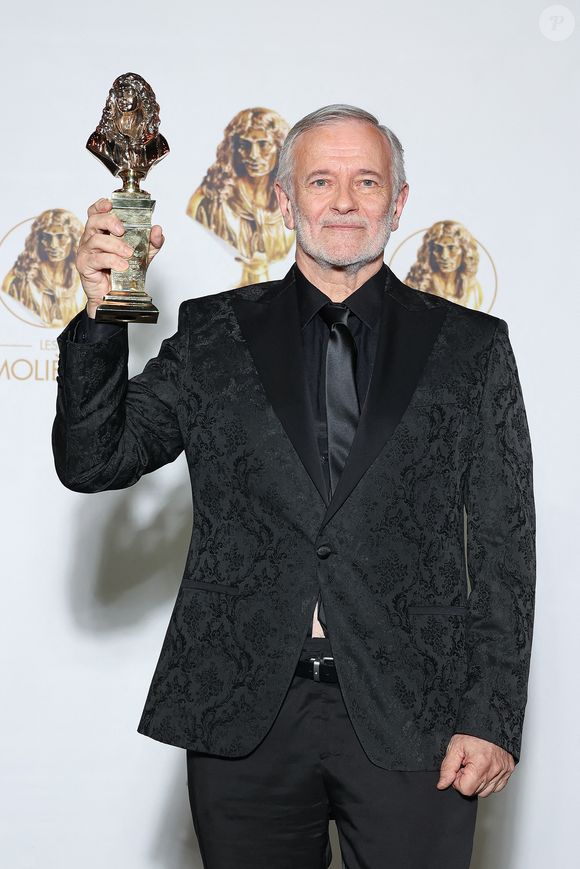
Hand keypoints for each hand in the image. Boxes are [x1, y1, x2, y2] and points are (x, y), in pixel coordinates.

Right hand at [76, 198, 163, 318]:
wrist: (114, 297)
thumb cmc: (122, 273)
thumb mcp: (141, 256)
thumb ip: (151, 243)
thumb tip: (157, 230)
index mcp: (101, 232)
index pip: (96, 212)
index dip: (101, 205)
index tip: (110, 204)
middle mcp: (91, 238)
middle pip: (94, 220)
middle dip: (109, 221)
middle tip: (123, 230)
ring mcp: (86, 251)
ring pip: (96, 239)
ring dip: (114, 245)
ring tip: (128, 253)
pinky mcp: (85, 265)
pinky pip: (96, 259)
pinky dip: (111, 260)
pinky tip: (122, 265)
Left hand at [437, 733, 514, 797]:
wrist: (489, 722)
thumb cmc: (473, 732)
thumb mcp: (455, 747)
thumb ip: (447, 768)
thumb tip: (442, 785)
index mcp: (480, 765)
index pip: (465, 789)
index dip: (457, 780)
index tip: (459, 768)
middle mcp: (494, 770)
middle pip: (475, 791)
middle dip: (467, 780)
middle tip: (467, 764)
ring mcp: (504, 771)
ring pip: (486, 791)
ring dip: (478, 782)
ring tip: (476, 765)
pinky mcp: (509, 771)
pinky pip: (497, 787)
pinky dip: (489, 781)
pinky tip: (485, 768)